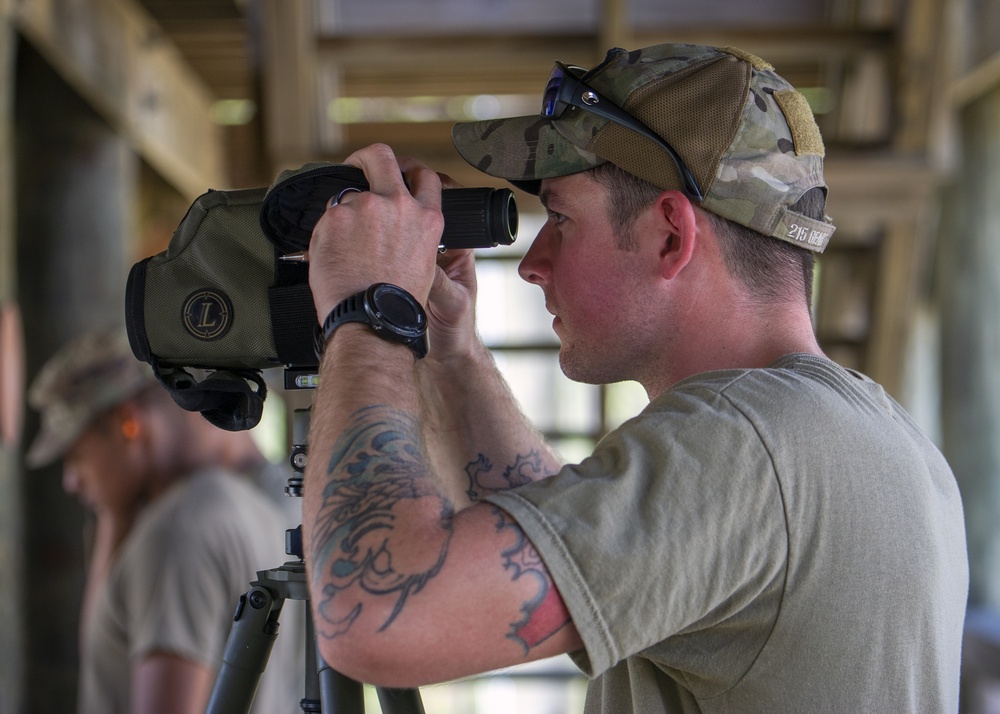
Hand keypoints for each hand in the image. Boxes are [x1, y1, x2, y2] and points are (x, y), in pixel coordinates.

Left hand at [307, 144, 443, 321]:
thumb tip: (393, 220)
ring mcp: (366, 207)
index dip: (407, 171)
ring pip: (347, 195)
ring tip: (343, 245)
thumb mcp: (423, 261)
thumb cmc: (396, 302)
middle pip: (380, 156)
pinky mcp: (336, 216)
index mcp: (426, 218)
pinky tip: (332, 256)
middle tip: (355, 168)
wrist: (372, 319)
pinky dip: (326, 233)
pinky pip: (327, 216)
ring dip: (344, 214)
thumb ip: (411, 231)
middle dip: (365, 159)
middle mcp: (398, 205)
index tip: (395, 174)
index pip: (424, 176)